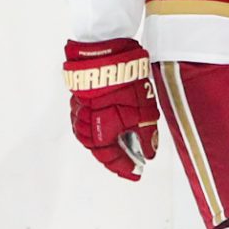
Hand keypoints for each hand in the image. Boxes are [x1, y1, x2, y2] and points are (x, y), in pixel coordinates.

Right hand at [64, 38, 157, 180]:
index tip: (138, 173)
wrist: (104, 56)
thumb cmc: (122, 85)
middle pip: (102, 151)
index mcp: (99, 138)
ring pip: (95, 137)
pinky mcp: (79, 102)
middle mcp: (85, 131)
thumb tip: (148, 153)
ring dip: (110, 141)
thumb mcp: (144, 115)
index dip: (128, 169)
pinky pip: (90, 123)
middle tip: (133, 159)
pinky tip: (114, 124)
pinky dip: (103, 128)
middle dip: (118, 156)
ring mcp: (79, 116)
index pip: (114, 161)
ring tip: (125, 141)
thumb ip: (146, 138)